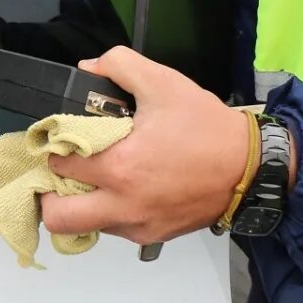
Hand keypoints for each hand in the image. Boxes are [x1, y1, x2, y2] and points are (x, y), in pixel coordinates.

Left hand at [40, 46, 253, 245]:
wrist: (252, 168)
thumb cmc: (207, 128)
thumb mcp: (164, 82)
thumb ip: (119, 65)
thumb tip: (89, 68)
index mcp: (120, 168)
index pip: (59, 166)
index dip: (55, 149)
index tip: (62, 139)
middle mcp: (124, 205)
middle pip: (58, 218)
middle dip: (50, 196)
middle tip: (63, 172)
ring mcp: (140, 226)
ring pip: (88, 227)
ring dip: (83, 204)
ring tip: (97, 177)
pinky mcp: (155, 237)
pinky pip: (117, 230)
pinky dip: (111, 213)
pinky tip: (125, 187)